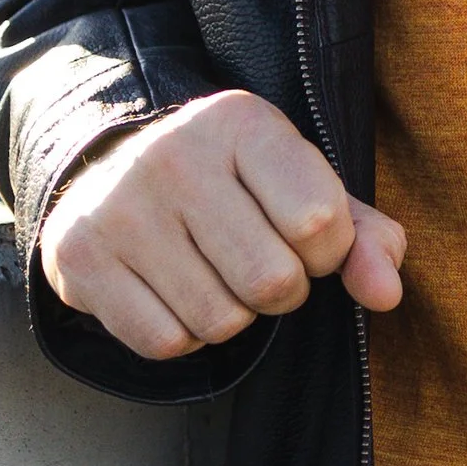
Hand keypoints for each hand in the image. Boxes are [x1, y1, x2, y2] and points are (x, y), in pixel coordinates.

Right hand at [38, 90, 405, 360]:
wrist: (111, 171)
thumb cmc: (232, 186)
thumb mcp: (301, 186)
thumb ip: (362, 235)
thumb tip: (386, 293)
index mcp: (241, 123)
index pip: (318, 221)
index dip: (327, 251)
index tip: (306, 237)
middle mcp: (174, 155)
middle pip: (270, 281)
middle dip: (281, 290)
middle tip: (257, 262)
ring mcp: (120, 206)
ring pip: (220, 321)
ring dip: (231, 315)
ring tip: (212, 272)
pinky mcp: (80, 255)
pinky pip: (166, 342)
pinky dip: (183, 335)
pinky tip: (171, 291)